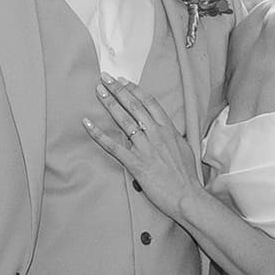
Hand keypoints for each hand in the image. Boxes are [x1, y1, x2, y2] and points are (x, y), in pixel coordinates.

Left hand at [83, 76, 205, 211]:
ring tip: (98, 91)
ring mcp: (144, 147)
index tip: (124, 81)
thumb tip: (166, 131)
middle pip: (134, 106)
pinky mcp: (135, 162)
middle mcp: (156, 134)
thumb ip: (172, 137)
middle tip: (105, 78)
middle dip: (118, 90)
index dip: (135, 90)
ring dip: (109, 103)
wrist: (187, 195)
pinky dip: (98, 134)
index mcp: (168, 129)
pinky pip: (113, 146)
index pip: (149, 103)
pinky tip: (87, 124)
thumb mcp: (184, 148)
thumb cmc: (187, 176)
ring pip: (123, 120)